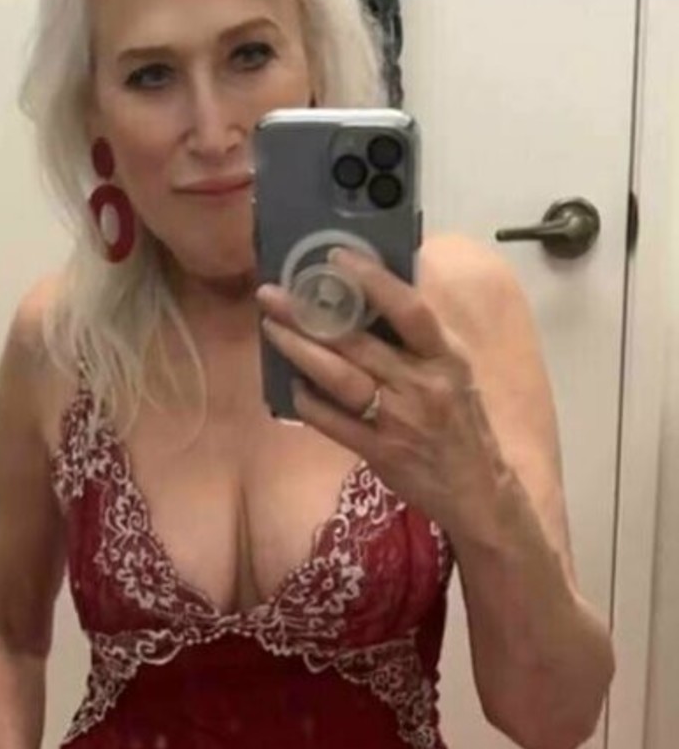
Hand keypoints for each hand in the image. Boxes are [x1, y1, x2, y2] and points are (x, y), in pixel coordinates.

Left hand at [257, 248, 508, 540]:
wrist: (477, 490)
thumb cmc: (461, 423)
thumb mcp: (454, 370)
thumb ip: (419, 339)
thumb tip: (375, 297)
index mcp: (445, 356)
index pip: (409, 308)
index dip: (372, 280)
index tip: (336, 258)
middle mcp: (421, 384)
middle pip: (358, 342)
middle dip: (310, 314)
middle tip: (273, 293)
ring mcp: (398, 420)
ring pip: (340, 379)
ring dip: (300, 352)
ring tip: (272, 329)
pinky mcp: (380, 452)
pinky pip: (334, 423)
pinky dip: (309, 402)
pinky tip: (292, 385)